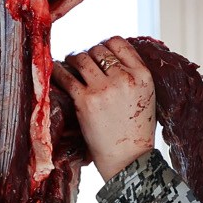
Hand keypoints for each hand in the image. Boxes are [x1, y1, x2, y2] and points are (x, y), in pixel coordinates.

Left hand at [50, 37, 158, 180]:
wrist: (129, 160)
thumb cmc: (136, 131)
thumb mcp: (146, 96)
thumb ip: (133, 75)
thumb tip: (110, 57)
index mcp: (143, 75)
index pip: (119, 42)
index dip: (105, 44)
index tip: (98, 53)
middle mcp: (125, 78)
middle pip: (98, 49)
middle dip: (88, 54)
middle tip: (81, 62)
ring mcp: (104, 88)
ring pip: (82, 58)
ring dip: (72, 59)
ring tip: (69, 65)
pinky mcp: (86, 100)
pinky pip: (66, 76)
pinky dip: (58, 71)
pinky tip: (56, 71)